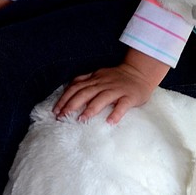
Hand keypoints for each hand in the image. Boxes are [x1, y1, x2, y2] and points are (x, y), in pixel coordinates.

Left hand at [53, 50, 168, 124]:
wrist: (140, 72)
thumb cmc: (117, 77)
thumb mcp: (98, 75)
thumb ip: (85, 81)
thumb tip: (68, 89)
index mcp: (95, 79)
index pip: (76, 87)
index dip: (65, 98)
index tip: (56, 110)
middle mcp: (103, 84)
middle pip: (85, 93)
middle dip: (72, 105)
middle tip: (62, 117)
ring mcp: (117, 90)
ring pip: (102, 98)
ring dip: (91, 109)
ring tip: (81, 119)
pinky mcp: (129, 96)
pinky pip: (123, 105)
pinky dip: (116, 113)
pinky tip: (110, 122)